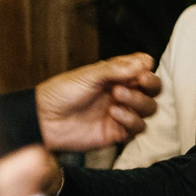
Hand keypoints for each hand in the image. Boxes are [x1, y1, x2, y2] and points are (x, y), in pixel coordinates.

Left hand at [33, 53, 160, 152]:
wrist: (42, 120)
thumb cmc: (60, 93)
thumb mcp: (87, 75)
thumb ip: (115, 69)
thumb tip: (143, 63)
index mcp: (116, 76)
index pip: (145, 69)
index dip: (147, 69)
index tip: (140, 70)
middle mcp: (122, 93)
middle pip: (153, 90)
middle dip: (149, 86)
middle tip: (136, 82)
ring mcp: (121, 113)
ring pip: (149, 109)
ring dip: (138, 102)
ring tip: (117, 98)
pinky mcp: (116, 133)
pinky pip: (137, 129)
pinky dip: (130, 120)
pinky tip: (114, 114)